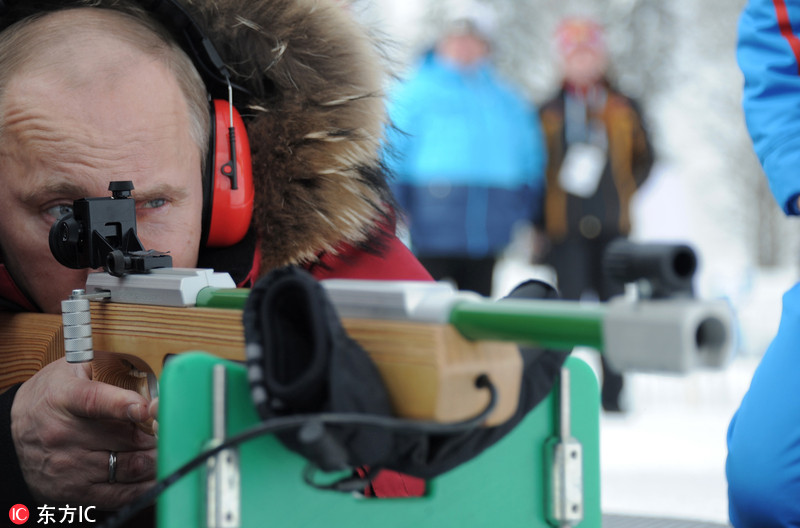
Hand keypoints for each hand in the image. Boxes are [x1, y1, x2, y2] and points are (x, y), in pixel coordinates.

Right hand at [10, 358, 155, 507]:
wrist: (12, 432)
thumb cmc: (52, 396)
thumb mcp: (73, 369)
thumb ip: (110, 372)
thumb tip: (150, 386)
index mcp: (64, 397)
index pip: (96, 402)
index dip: (126, 405)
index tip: (149, 408)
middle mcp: (63, 435)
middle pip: (124, 438)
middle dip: (158, 435)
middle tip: (173, 429)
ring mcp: (68, 466)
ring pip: (128, 467)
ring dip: (156, 459)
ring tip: (167, 448)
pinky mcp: (73, 492)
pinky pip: (119, 494)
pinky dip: (144, 486)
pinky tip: (157, 474)